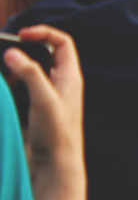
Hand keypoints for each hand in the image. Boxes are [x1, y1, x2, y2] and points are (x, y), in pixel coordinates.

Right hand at [4, 25, 83, 175]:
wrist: (54, 166)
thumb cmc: (57, 134)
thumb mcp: (44, 99)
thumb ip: (30, 74)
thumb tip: (13, 53)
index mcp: (69, 77)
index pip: (62, 44)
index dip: (44, 33)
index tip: (22, 34)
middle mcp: (60, 84)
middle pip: (44, 55)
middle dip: (24, 50)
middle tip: (5, 53)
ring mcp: (46, 97)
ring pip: (29, 73)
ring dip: (15, 70)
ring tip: (3, 75)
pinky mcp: (34, 110)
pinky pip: (21, 90)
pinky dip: (10, 86)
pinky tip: (3, 89)